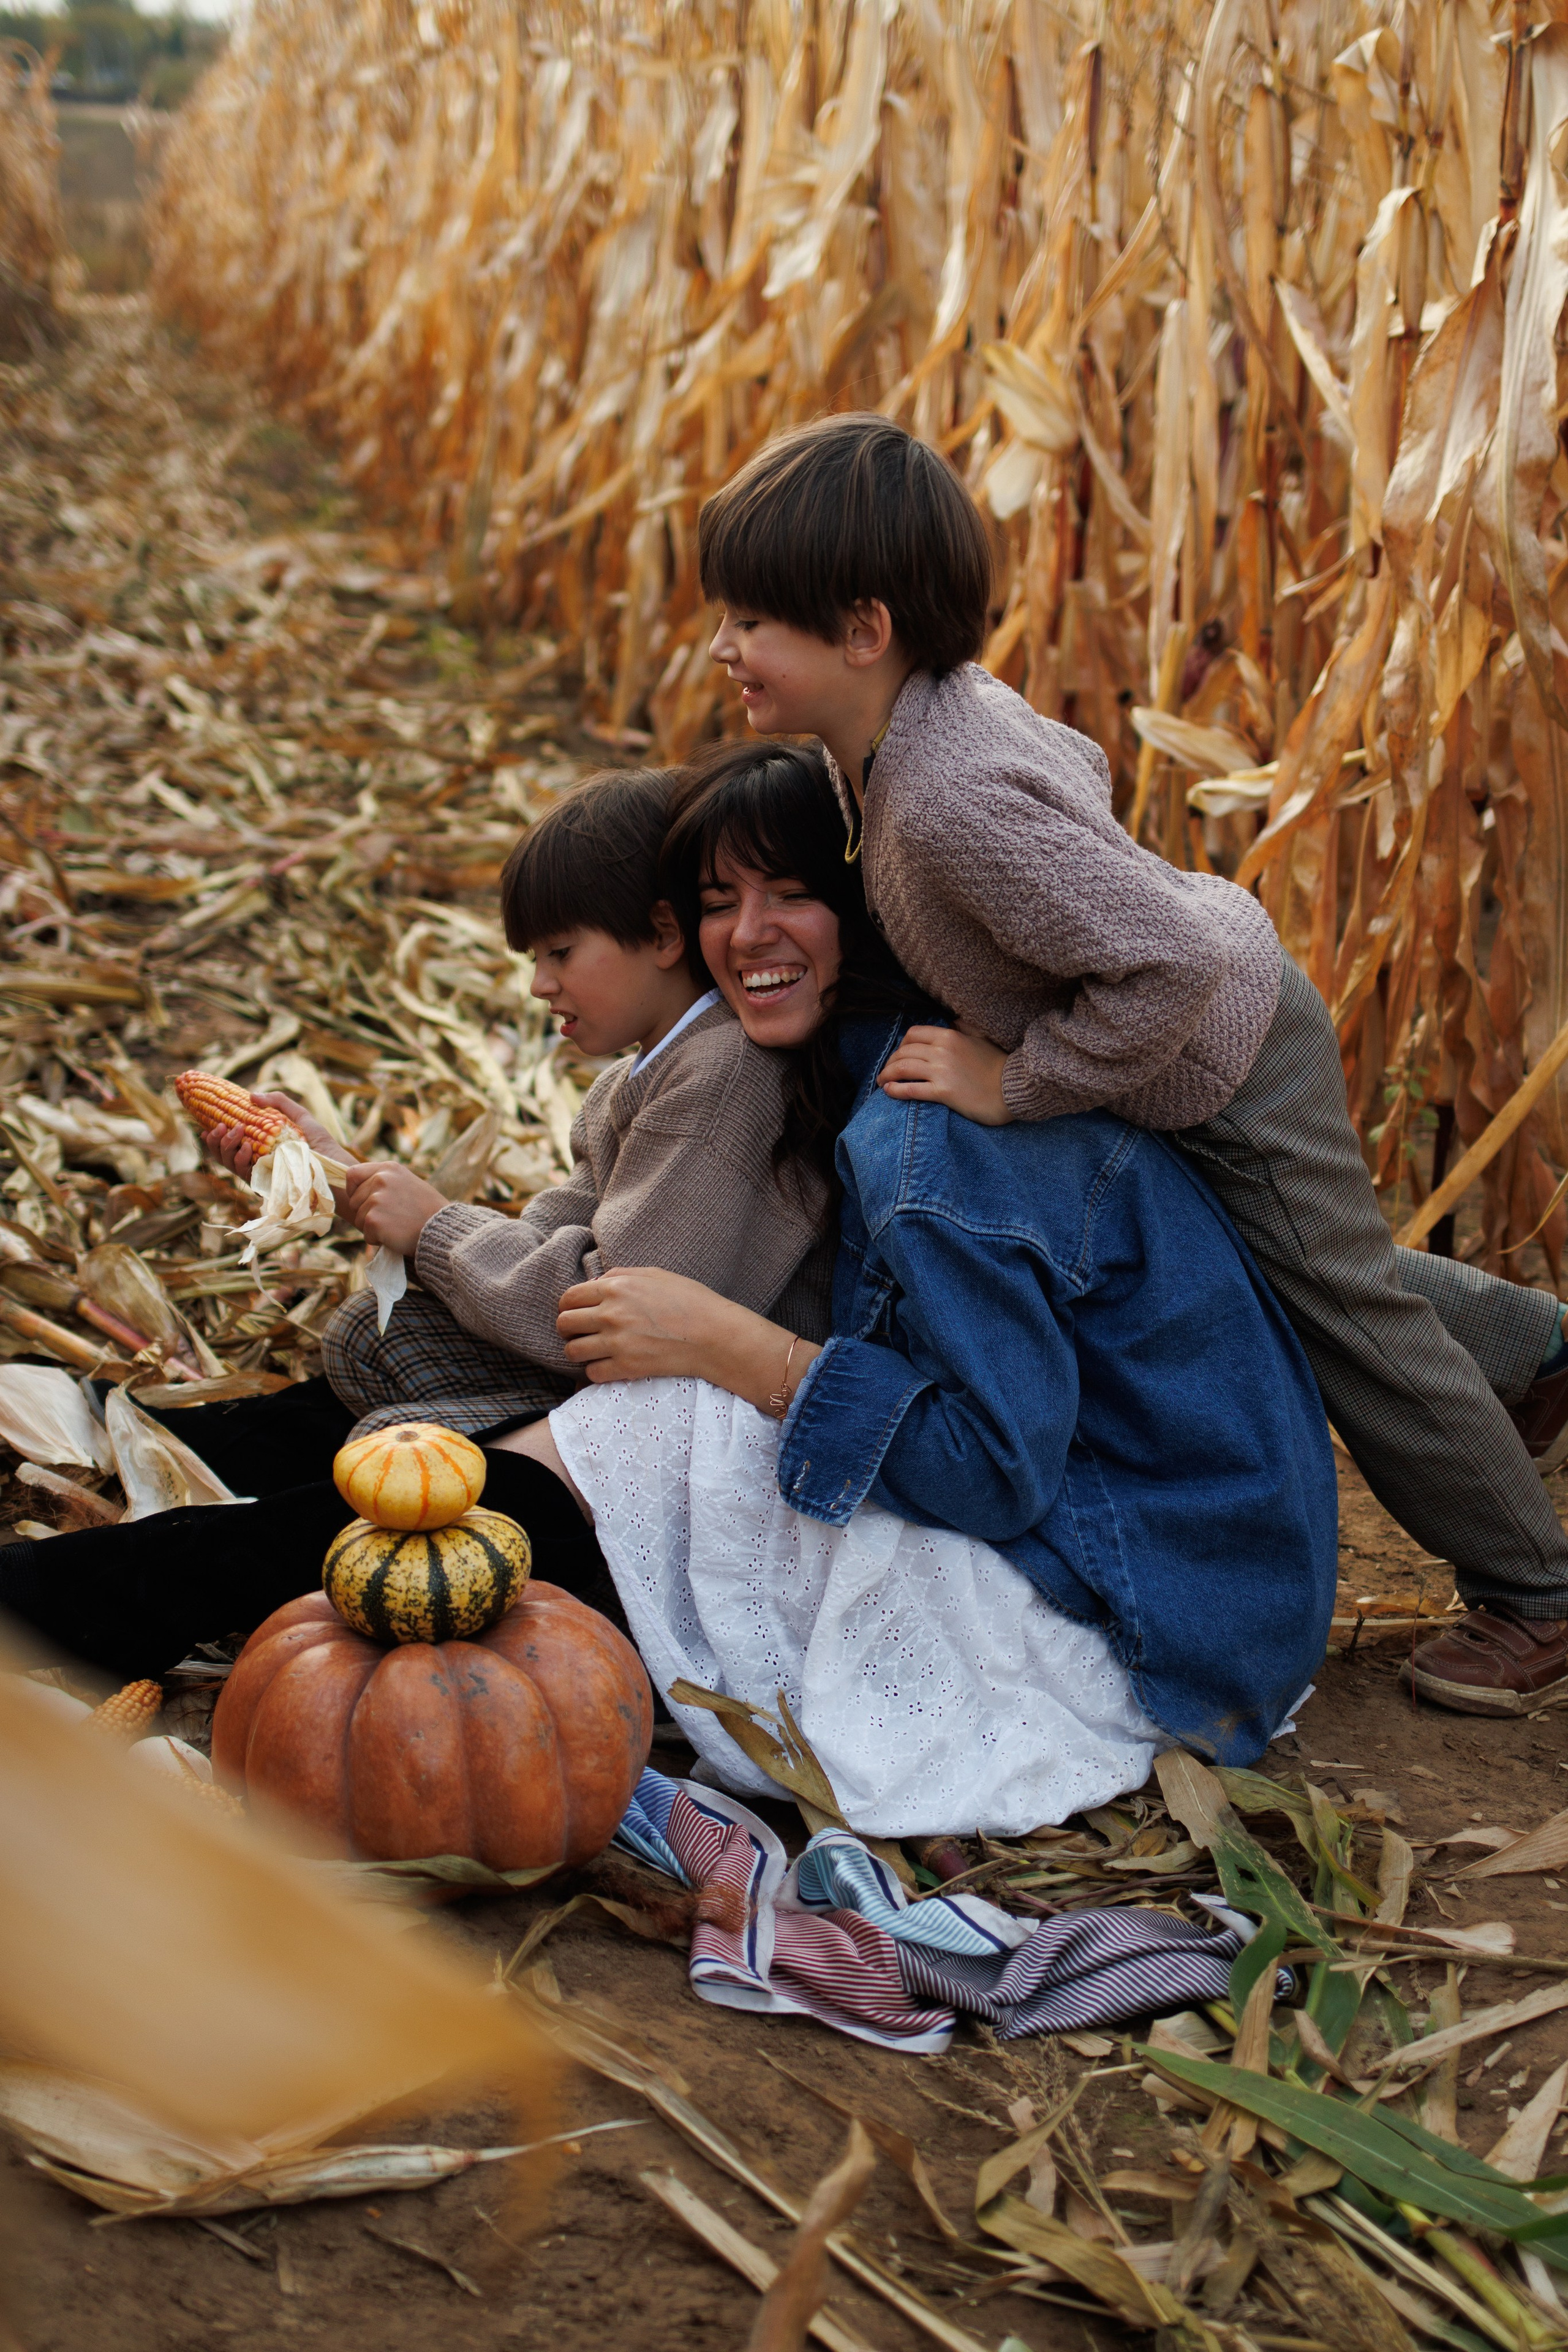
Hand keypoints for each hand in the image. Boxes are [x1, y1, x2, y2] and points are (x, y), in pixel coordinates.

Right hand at [202, 1092, 356, 1182]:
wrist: (336, 1167)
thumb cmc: (321, 1145)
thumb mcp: (300, 1117)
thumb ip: (278, 1103)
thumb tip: (251, 1094)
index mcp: (260, 1148)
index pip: (230, 1145)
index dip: (215, 1137)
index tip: (207, 1126)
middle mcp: (256, 1163)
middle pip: (224, 1155)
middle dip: (217, 1140)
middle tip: (221, 1125)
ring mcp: (259, 1175)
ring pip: (229, 1164)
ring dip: (226, 1146)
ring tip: (236, 1130)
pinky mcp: (265, 1185)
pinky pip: (244, 1174)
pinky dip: (241, 1159)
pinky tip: (247, 1147)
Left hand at [341, 1162, 448, 1254]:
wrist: (442, 1228)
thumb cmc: (427, 1210)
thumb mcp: (407, 1183)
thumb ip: (385, 1182)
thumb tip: (361, 1189)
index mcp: (388, 1169)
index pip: (352, 1174)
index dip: (353, 1190)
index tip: (362, 1200)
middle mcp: (380, 1180)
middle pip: (354, 1201)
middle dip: (366, 1213)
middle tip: (391, 1218)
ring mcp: (376, 1199)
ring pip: (359, 1218)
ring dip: (373, 1227)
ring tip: (396, 1226)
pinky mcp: (373, 1219)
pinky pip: (365, 1234)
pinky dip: (378, 1240)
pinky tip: (395, 1235)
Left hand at [556, 1267, 817, 1412]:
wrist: (715, 1335)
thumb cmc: (691, 1301)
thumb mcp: (656, 1275)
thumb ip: (622, 1275)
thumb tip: (598, 1282)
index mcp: (615, 1288)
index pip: (569, 1297)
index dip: (568, 1306)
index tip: (575, 1313)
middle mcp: (610, 1314)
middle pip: (565, 1324)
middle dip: (569, 1329)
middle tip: (581, 1333)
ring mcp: (617, 1343)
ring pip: (573, 1351)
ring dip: (580, 1352)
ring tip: (593, 1351)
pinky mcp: (626, 1368)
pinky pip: (592, 1373)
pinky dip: (596, 1371)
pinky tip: (609, 1366)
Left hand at [877, 1024, 1013, 1125]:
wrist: (1013, 1089)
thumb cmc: (998, 1067)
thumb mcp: (981, 1039)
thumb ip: (965, 1028)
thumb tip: (954, 1020)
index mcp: (950, 1036)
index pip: (914, 1034)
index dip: (901, 1045)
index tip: (899, 1055)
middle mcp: (942, 1050)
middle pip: (904, 1051)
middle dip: (891, 1061)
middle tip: (886, 1071)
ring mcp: (942, 1071)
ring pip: (903, 1068)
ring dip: (887, 1074)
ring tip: (882, 1082)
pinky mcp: (943, 1092)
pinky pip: (911, 1088)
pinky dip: (895, 1090)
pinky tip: (888, 1092)